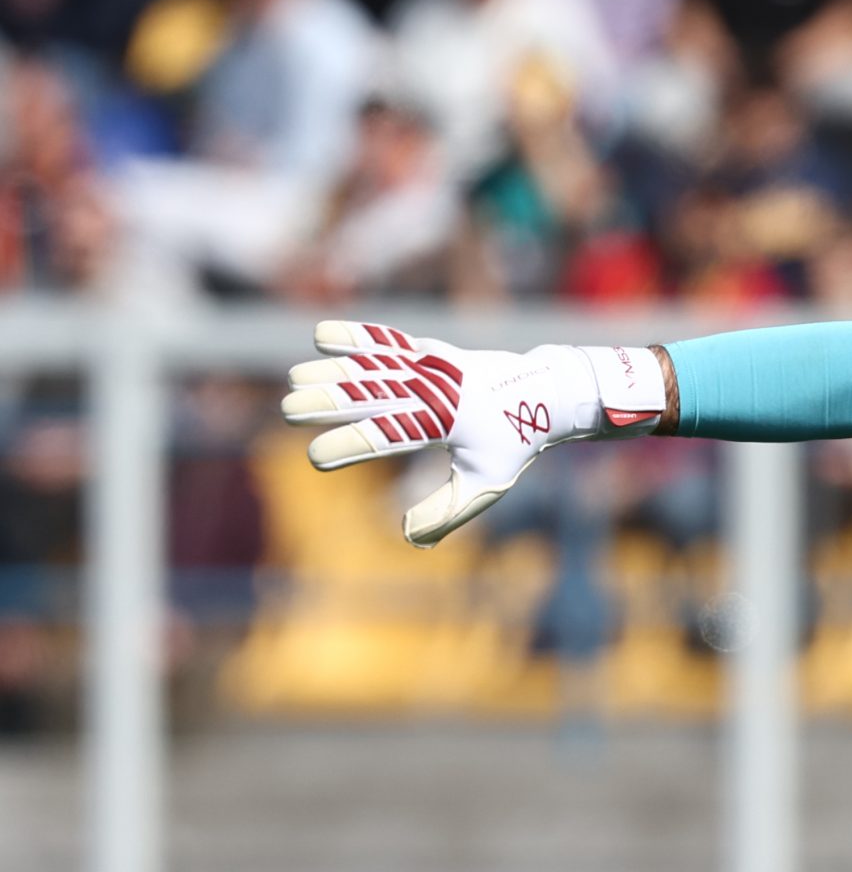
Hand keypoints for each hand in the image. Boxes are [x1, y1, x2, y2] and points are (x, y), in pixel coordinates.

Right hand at [280, 320, 664, 545]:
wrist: (541, 391)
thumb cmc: (512, 442)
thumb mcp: (487, 482)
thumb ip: (447, 511)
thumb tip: (409, 536)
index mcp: (449, 423)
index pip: (390, 436)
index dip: (351, 445)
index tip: (316, 457)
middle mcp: (436, 389)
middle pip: (372, 394)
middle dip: (329, 401)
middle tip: (290, 411)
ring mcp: (431, 364)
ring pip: (372, 365)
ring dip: (332, 371)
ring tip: (294, 381)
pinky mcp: (429, 349)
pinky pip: (387, 340)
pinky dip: (356, 336)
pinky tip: (320, 336)